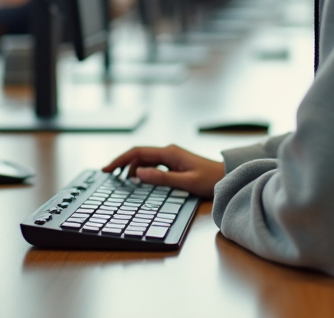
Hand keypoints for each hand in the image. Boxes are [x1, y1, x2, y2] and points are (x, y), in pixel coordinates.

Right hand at [102, 145, 225, 198]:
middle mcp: (168, 152)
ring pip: (145, 160)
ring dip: (131, 168)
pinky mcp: (174, 163)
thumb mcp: (186, 182)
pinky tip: (138, 180)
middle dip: (122, 163)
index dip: (120, 159)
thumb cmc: (210, 179)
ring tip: (120, 180)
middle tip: (108, 175)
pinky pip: (153, 165)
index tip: (107, 168)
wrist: (227, 177)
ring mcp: (171, 157)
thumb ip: (162, 178)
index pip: (137, 152)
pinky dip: (142, 171)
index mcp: (169, 153)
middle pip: (139, 155)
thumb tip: (138, 174)